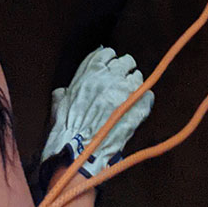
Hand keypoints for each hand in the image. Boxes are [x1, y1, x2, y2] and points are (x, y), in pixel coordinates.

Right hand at [40, 47, 154, 177]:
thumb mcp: (59, 105)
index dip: (108, 61)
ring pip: (138, 77)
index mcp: (91, 72)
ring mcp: (127, 91)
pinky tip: (138, 107)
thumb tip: (63, 92)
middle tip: (122, 80)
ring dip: (135, 85)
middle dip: (125, 69)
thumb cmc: (67, 131)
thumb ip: (63, 93)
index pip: (107, 53)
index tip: (109, 67)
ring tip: (130, 95)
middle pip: (126, 61)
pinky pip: (148, 96)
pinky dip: (144, 101)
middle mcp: (111, 76)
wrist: (79, 153)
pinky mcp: (138, 108)